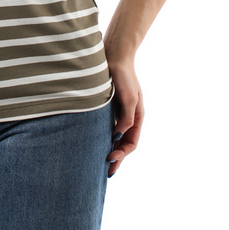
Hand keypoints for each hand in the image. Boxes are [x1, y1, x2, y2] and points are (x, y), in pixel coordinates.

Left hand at [106, 60, 144, 176]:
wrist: (114, 56)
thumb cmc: (123, 76)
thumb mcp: (129, 98)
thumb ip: (126, 117)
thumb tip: (118, 135)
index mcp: (137, 117)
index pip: (132, 143)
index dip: (122, 154)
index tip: (109, 158)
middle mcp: (128, 117)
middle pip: (124, 143)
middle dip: (117, 158)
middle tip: (106, 173)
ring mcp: (118, 112)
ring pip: (114, 137)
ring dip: (109, 149)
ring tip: (98, 163)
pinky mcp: (107, 107)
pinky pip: (105, 126)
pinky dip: (101, 137)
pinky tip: (92, 143)